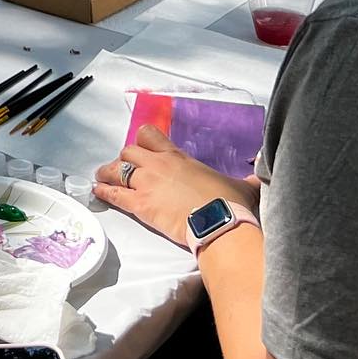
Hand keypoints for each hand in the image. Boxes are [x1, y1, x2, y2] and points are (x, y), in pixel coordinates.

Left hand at [93, 125, 262, 246]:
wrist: (220, 223)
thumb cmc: (229, 204)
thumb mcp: (241, 187)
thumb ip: (246, 179)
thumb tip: (260, 174)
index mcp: (177, 157)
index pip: (149, 135)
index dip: (142, 141)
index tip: (141, 148)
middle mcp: (157, 165)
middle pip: (128, 152)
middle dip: (124, 160)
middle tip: (124, 169)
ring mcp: (146, 184)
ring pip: (116, 170)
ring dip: (108, 174)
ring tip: (103, 178)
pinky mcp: (140, 204)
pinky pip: (114, 195)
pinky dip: (104, 193)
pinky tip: (97, 193)